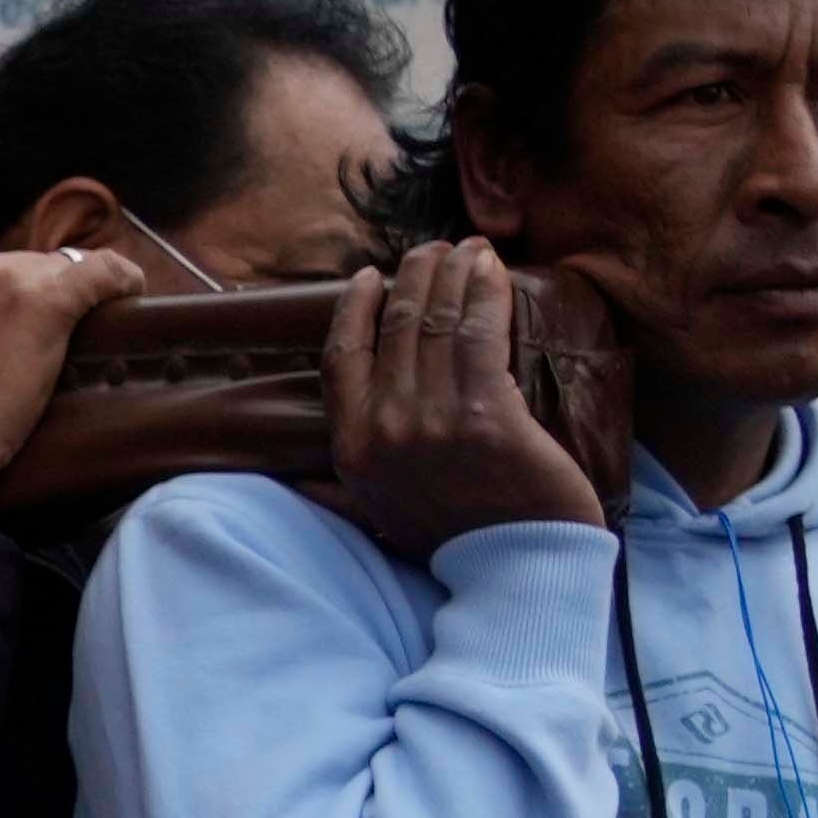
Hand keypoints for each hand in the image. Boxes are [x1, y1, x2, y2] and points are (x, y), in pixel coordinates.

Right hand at [0, 243, 139, 516]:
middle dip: (30, 302)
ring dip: (70, 298)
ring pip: (60, 272)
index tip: (9, 331)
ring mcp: (12, 279)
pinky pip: (104, 271)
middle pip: (22, 269)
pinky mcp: (51, 300)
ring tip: (79, 335)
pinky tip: (132, 293)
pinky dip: (122, 280)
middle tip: (37, 349)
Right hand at [322, 239, 607, 567]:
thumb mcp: (378, 519)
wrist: (515, 570)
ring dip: (453, 272)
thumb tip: (302, 486)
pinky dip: (485, 292)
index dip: (355, 308)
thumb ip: (339, 494)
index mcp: (352, 448)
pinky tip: (492, 268)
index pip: (341, 357)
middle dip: (416, 274)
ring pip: (436, 322)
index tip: (372, 277)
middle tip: (437, 250)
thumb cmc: (453, 541)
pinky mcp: (488, 414)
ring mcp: (435, 421)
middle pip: (394, 326)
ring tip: (469, 248)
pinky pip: (480, 332)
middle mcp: (385, 429)